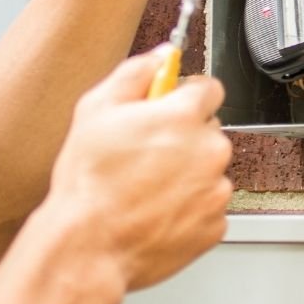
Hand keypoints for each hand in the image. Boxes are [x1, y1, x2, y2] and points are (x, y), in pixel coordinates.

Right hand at [40, 54, 231, 292]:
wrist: (88, 247)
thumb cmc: (88, 183)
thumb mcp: (96, 109)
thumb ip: (135, 73)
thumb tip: (158, 57)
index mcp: (184, 116)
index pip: (208, 88)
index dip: (185, 95)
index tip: (171, 106)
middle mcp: (209, 150)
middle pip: (208, 130)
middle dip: (184, 137)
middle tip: (146, 153)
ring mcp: (215, 190)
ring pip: (209, 170)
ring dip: (187, 174)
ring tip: (146, 188)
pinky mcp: (215, 225)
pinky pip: (207, 206)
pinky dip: (189, 207)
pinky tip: (156, 211)